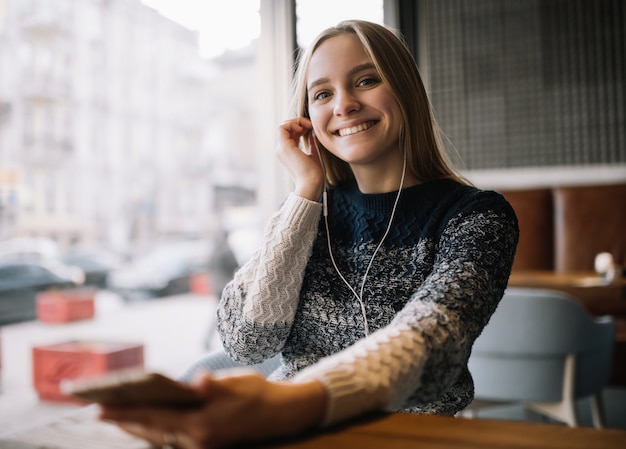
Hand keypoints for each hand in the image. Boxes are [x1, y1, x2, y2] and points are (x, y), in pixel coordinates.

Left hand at [99, 371, 325, 448]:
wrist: (280, 414)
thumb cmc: (257, 393)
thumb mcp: (236, 383)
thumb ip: (212, 386)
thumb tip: (196, 383)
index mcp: (202, 425)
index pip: (155, 418)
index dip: (126, 412)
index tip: (101, 408)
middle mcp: (197, 441)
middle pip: (151, 431)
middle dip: (124, 421)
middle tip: (98, 412)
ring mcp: (200, 445)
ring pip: (158, 437)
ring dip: (136, 427)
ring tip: (115, 416)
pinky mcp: (204, 444)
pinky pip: (169, 439)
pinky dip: (153, 430)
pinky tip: (144, 422)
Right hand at [276, 117, 324, 201]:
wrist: (311, 184)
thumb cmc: (314, 174)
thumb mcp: (313, 154)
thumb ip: (311, 143)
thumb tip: (312, 132)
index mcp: (288, 153)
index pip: (290, 133)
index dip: (300, 126)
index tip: (311, 128)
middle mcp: (282, 150)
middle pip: (286, 128)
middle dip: (298, 122)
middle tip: (310, 125)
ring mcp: (281, 148)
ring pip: (283, 126)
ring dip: (296, 121)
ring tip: (307, 126)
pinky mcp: (283, 147)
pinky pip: (282, 127)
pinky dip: (293, 124)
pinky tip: (303, 128)